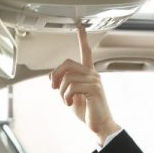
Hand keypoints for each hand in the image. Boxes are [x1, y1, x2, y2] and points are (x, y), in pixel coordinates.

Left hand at [49, 25, 119, 142]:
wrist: (100, 125)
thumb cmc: (88, 112)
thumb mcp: (72, 96)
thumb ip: (64, 85)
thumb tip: (53, 79)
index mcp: (89, 74)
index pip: (87, 52)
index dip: (83, 38)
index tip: (80, 27)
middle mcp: (93, 74)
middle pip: (68, 63)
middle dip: (55, 74)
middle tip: (53, 87)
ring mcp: (94, 81)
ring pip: (67, 77)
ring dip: (61, 91)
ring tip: (66, 100)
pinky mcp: (94, 89)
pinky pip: (72, 87)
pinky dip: (65, 96)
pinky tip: (69, 103)